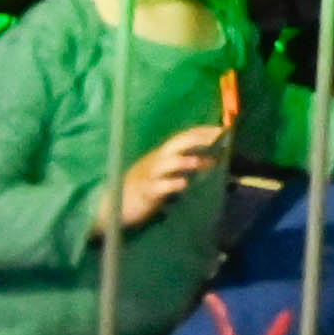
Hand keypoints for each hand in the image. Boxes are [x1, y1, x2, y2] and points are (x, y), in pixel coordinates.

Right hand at [106, 122, 227, 229]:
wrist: (113, 206)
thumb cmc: (143, 188)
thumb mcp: (163, 173)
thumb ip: (182, 165)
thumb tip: (210, 159)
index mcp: (161, 155)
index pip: (182, 137)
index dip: (200, 131)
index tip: (221, 129)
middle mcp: (155, 162)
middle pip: (175, 144)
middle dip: (196, 139)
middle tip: (216, 137)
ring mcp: (149, 177)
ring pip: (166, 164)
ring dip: (184, 161)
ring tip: (201, 161)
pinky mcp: (145, 193)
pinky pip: (157, 187)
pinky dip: (170, 184)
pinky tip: (183, 184)